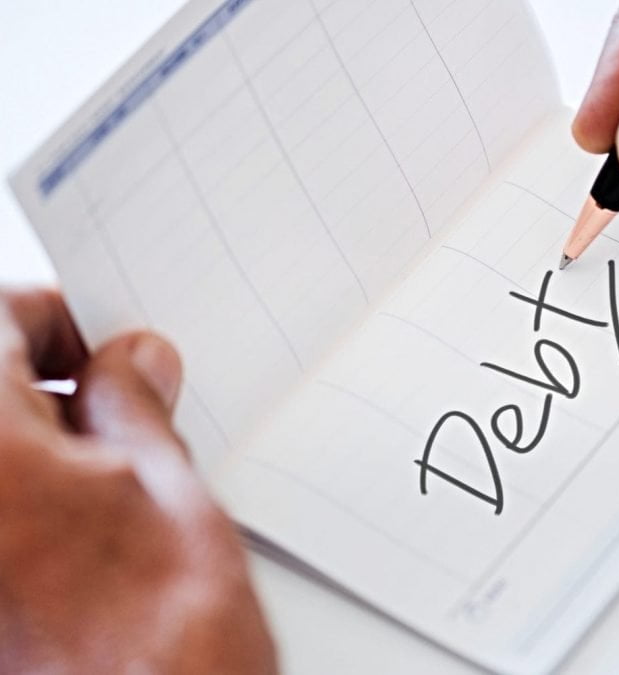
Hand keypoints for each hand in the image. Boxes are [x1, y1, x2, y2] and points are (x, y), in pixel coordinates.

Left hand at [0, 290, 275, 672]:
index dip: (54, 323)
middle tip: (113, 419)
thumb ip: (135, 406)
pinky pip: (1, 516)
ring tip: (101, 490)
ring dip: (30, 452)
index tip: (94, 350)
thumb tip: (131, 361)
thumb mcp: (170, 489)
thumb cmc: (162, 639)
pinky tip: (71, 537)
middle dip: (42, 392)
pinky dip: (21, 509)